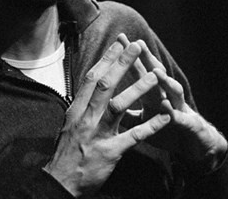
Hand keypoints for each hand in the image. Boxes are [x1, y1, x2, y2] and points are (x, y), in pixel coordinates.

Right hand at [43, 40, 170, 195]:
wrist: (62, 182)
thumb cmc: (67, 153)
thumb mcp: (69, 125)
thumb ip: (82, 108)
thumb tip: (90, 89)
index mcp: (77, 110)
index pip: (92, 79)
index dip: (106, 60)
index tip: (118, 44)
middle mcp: (86, 118)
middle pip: (105, 85)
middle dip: (122, 64)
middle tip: (136, 46)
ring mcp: (98, 134)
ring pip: (119, 106)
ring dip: (138, 89)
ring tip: (156, 76)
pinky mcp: (111, 152)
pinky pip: (134, 136)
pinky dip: (151, 125)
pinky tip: (165, 116)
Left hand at [118, 34, 227, 168]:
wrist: (196, 149)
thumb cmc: (168, 131)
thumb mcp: (144, 122)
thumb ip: (126, 112)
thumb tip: (105, 104)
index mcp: (153, 96)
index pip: (141, 72)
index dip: (129, 58)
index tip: (119, 40)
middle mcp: (168, 98)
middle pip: (157, 76)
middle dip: (148, 59)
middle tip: (137, 43)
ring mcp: (180, 110)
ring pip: (174, 92)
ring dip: (165, 82)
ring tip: (155, 71)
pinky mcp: (190, 126)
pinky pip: (181, 119)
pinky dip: (174, 113)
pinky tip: (168, 107)